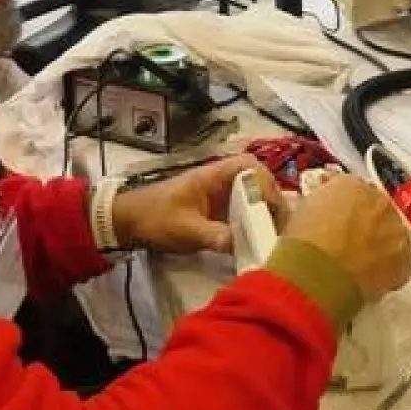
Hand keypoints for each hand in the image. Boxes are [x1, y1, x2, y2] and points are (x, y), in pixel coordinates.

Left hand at [111, 155, 286, 254]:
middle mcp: (220, 182)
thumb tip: (238, 243)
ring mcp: (220, 196)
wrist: (130, 222)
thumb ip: (212, 235)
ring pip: (252, 196)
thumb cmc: (156, 218)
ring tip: (274, 234)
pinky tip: (258, 240)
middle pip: (257, 180)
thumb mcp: (185, 229)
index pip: (249, 166)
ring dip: (265, 212)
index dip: (264, 182)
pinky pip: (243, 211)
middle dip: (272, 200)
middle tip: (280, 224)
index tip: (270, 206)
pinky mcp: (217, 211)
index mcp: (213, 176)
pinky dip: (254, 222)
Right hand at [281, 175, 410, 300]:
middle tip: (347, 242)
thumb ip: (318, 204)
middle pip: (375, 209)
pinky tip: (368, 279)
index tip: (335, 218)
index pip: (352, 189)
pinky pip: (398, 263)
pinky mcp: (404, 261)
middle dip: (364, 223)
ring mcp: (396, 230)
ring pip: (390, 235)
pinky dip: (387, 271)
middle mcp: (378, 200)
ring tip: (358, 264)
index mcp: (350, 184)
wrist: (318, 276)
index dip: (343, 206)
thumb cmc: (302, 244)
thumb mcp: (301, 211)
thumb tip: (320, 209)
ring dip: (379, 244)